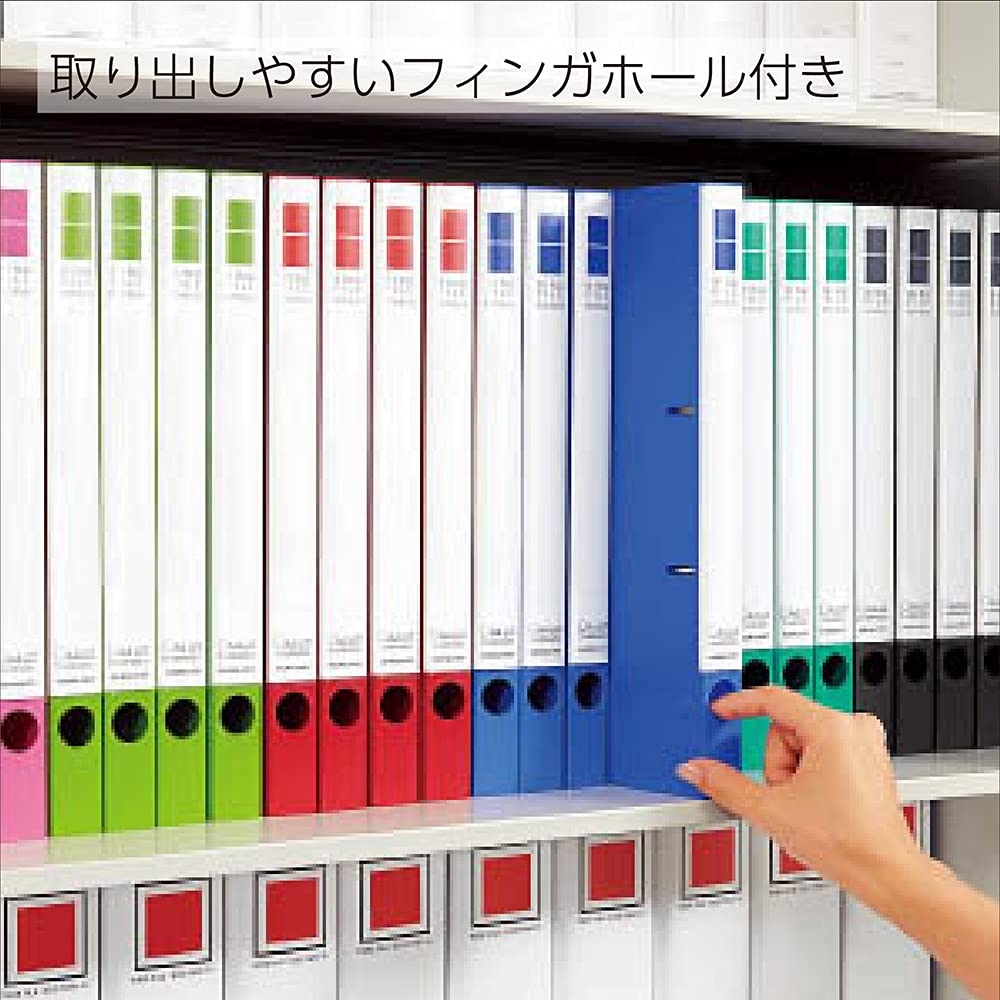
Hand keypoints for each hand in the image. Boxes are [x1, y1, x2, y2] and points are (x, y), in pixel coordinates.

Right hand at [676, 686, 920, 902]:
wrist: (886, 872)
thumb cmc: (848, 843)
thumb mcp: (770, 810)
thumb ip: (725, 784)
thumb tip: (697, 769)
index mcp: (832, 727)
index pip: (772, 698)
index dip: (739, 704)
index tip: (721, 709)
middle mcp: (853, 725)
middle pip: (784, 727)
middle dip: (776, 762)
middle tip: (786, 796)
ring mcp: (864, 741)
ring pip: (801, 740)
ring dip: (792, 770)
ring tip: (807, 803)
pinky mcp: (869, 756)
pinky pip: (822, 750)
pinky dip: (811, 771)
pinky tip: (820, 801)